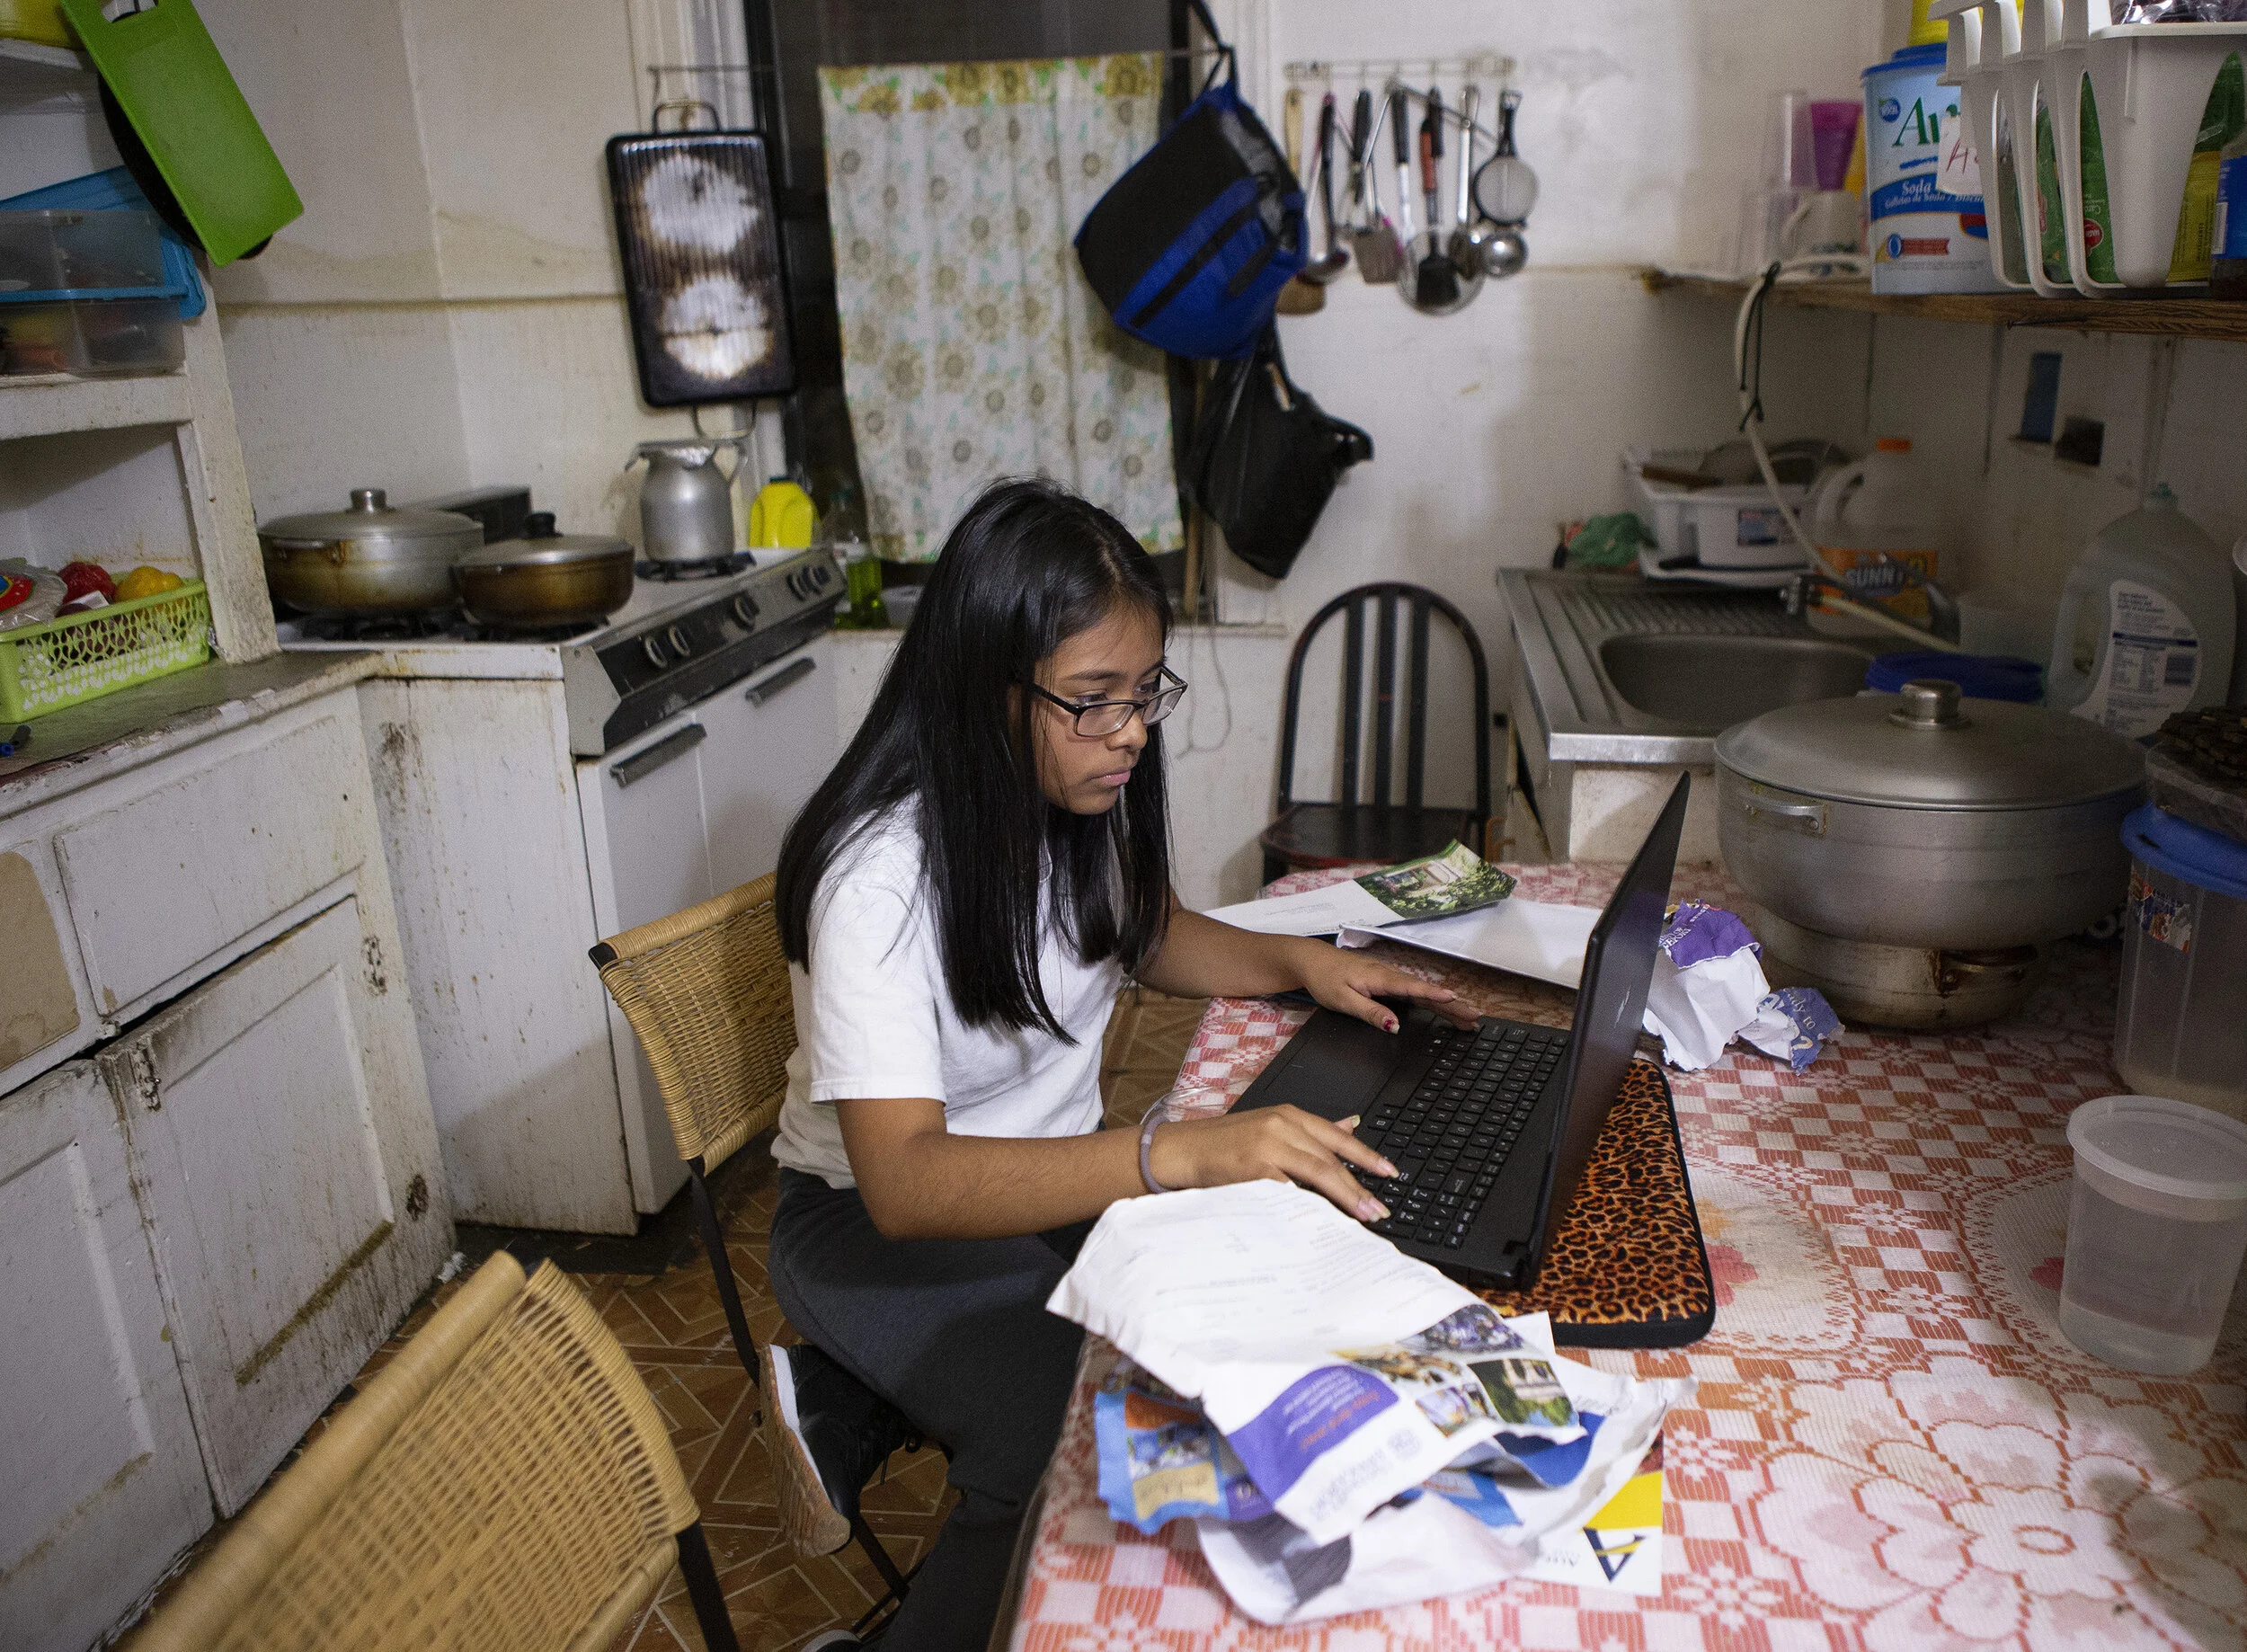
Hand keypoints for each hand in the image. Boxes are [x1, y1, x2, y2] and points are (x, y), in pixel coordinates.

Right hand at [1149, 1104, 1397, 1221]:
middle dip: (1359, 1186)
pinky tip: (1323, 1219)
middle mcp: (1281, 1125)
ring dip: (1344, 1197)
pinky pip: (1290, 1190)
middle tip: (1379, 1209)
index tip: (1390, 1173)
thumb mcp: (1270, 1126)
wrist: (1181, 1150)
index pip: (1337, 1136)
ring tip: (1363, 1215)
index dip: (1367, 1155)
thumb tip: (1351, 1125)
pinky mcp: (1254, 1168)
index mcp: (1288, 1115)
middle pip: (1332, 1158)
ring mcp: (1268, 1145)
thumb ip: (1309, 1131)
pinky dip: (1308, 1205)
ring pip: (1318, 1172)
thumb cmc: (1223, 1145)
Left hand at [1289, 938, 1479, 1033]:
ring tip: (1468, 1018)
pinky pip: (1414, 992)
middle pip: (1426, 992)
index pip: (1414, 988)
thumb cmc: (1324, 979)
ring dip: (1446, 1005)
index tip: (1455, 1000)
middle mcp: (1390, 976)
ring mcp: (1390, 978)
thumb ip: (1371, 1012)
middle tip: (1475, 1017)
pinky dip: (1432, 1000)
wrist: (1310, 960)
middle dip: (1452, 1005)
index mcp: (1381, 978)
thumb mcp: (1343, 1000)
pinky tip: (1443, 1008)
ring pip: (1423, 993)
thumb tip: (1395, 1026)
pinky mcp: (1387, 982)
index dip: (1435, 995)